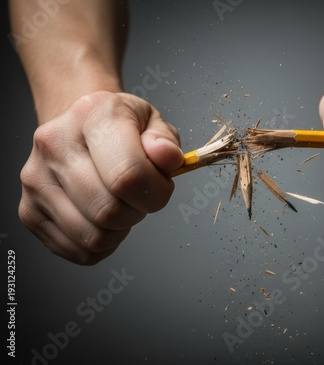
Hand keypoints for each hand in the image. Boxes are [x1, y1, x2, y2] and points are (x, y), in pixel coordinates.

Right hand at [19, 91, 183, 264]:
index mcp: (91, 115)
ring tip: (120, 203)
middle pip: (109, 210)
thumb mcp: (152, 122)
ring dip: (120, 230)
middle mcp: (55, 144)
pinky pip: (79, 251)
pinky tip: (103, 218)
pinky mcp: (30, 211)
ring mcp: (36, 180)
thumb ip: (165, 142)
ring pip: (94, 237)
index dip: (156, 192)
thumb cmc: (121, 128)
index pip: (127, 175)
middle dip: (138, 211)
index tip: (161, 185)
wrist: (80, 128)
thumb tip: (168, 159)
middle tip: (139, 195)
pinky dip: (102, 244)